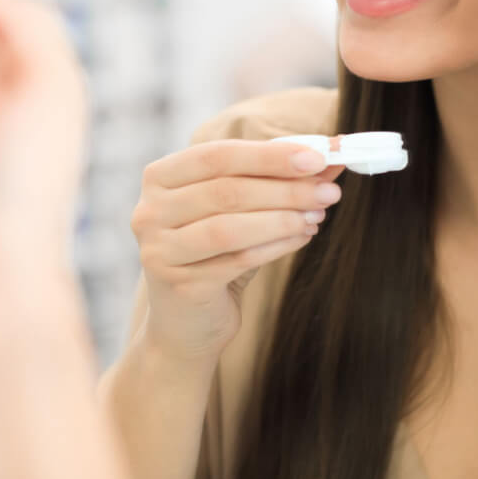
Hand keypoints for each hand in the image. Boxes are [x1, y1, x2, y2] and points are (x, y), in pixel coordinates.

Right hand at [131, 140, 344, 363]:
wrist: (185, 323)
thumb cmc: (214, 254)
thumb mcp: (239, 209)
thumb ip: (274, 179)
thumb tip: (328, 158)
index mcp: (160, 178)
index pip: (218, 155)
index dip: (269, 155)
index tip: (317, 157)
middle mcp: (149, 211)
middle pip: (226, 190)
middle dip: (285, 188)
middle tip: (328, 191)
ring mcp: (158, 250)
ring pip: (230, 227)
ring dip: (283, 218)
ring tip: (318, 215)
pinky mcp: (179, 285)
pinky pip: (237, 260)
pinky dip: (276, 246)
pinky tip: (303, 237)